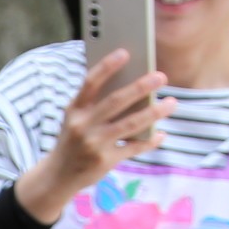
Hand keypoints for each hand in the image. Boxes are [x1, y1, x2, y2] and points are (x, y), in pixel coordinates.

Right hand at [14, 50, 174, 223]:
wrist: (58, 176)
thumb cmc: (73, 139)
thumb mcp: (76, 119)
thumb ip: (96, 103)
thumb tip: (134, 85)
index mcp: (74, 110)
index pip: (90, 83)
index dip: (107, 67)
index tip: (125, 53)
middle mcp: (82, 126)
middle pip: (115, 102)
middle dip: (140, 87)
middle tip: (161, 77)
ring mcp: (94, 145)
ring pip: (130, 124)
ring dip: (154, 113)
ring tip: (171, 103)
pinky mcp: (105, 161)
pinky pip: (133, 148)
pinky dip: (150, 141)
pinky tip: (161, 134)